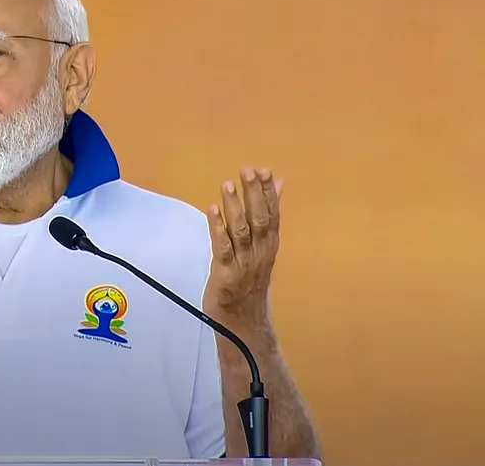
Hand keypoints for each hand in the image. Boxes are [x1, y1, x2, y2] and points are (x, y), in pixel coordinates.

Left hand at [203, 167, 283, 322]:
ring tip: (227, 185)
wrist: (243, 321)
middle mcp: (261, 252)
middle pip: (260, 219)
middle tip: (247, 171)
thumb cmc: (250, 281)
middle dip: (254, 194)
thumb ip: (268, 216)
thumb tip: (278, 184)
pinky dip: (217, 228)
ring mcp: (245, 263)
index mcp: (270, 245)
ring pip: (242, 231)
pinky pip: (223, 248)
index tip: (263, 171)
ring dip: (235, 207)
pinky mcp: (227, 274)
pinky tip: (212, 211)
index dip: (267, 192)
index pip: (272, 214)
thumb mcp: (263, 248)